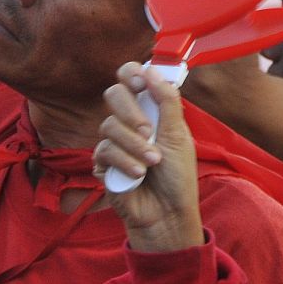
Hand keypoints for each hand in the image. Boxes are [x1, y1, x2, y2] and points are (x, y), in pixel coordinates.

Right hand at [95, 64, 203, 253]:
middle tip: (149, 132)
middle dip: (131, 112)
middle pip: (114, 94)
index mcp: (150, 110)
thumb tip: (153, 69)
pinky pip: (104, 150)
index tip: (140, 83)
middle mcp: (130, 122)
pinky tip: (137, 175)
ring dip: (134, 145)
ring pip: (109, 125)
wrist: (168, 214)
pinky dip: (124, 162)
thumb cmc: (177, 177)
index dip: (131, 74)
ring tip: (152, 163)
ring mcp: (115, 141)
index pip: (131, 79)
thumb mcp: (179, 136)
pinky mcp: (103, 163)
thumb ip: (167, 101)